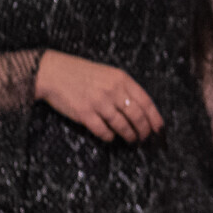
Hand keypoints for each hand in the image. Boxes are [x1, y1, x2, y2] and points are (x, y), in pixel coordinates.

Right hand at [35, 50, 163, 141]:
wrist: (53, 72)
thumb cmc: (81, 73)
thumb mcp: (108, 74)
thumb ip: (124, 88)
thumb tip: (141, 109)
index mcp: (122, 79)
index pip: (146, 102)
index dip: (154, 117)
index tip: (159, 128)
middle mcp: (113, 91)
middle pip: (136, 116)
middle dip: (144, 130)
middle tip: (145, 137)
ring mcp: (98, 103)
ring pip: (121, 125)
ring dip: (129, 135)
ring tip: (132, 140)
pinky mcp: (84, 113)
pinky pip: (103, 131)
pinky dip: (109, 136)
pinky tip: (111, 137)